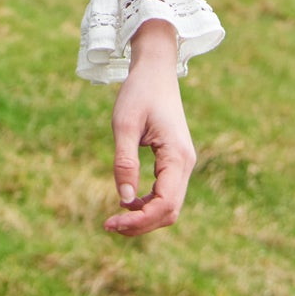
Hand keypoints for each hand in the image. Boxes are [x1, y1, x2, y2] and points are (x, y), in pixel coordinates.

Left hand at [104, 18, 195, 235]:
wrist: (155, 70)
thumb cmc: (139, 93)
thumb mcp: (124, 125)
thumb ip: (124, 162)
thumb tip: (123, 200)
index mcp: (177, 157)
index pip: (165, 204)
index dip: (139, 220)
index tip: (111, 223)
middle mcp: (186, 164)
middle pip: (170, 211)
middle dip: (141, 224)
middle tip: (108, 225)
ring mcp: (183, 164)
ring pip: (169, 206)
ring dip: (144, 216)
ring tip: (115, 219)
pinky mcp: (175, 162)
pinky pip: (166, 193)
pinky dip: (148, 204)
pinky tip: (127, 202)